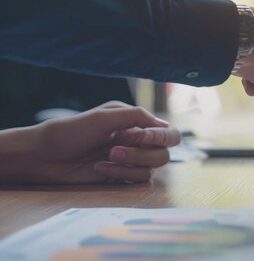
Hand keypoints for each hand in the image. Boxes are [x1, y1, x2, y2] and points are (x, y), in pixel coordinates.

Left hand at [0, 101, 180, 183]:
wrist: (43, 156)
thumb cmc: (71, 131)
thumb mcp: (104, 116)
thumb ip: (136, 116)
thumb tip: (161, 124)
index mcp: (136, 121)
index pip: (168, 131)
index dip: (161, 136)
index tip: (141, 137)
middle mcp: (137, 140)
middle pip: (164, 153)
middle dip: (142, 153)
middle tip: (115, 149)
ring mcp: (130, 159)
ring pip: (152, 168)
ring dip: (130, 163)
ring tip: (106, 157)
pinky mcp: (120, 176)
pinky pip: (137, 180)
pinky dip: (120, 173)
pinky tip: (99, 168)